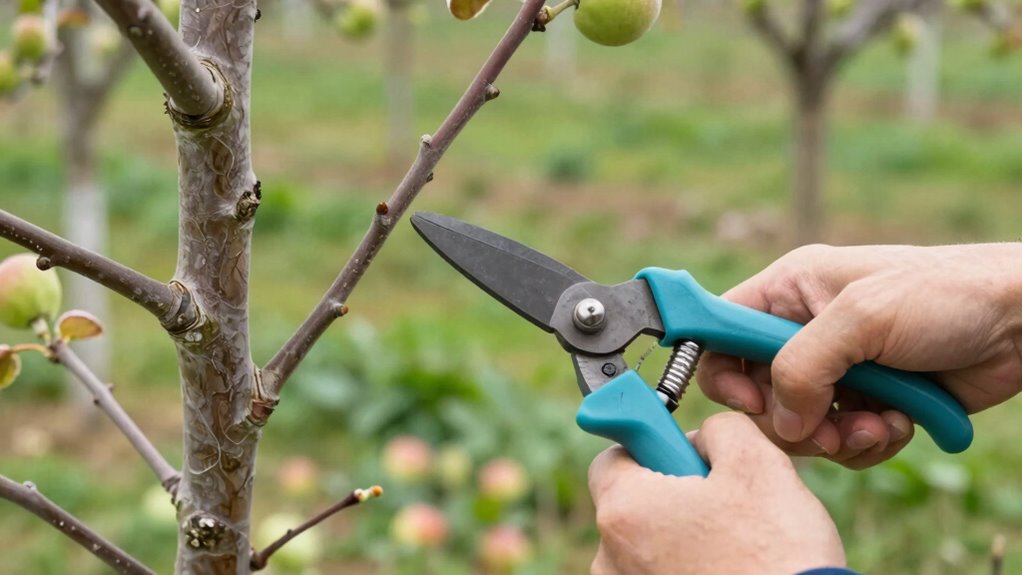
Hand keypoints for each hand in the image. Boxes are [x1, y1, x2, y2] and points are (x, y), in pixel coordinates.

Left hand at [588, 412, 844, 574]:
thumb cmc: (776, 553)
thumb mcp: (758, 464)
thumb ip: (720, 429)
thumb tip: (703, 438)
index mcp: (624, 509)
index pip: (613, 457)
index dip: (652, 445)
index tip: (683, 451)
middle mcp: (610, 557)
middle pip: (634, 502)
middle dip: (674, 492)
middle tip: (725, 500)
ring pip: (650, 543)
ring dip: (684, 534)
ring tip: (736, 544)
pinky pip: (662, 573)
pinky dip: (689, 566)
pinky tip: (731, 569)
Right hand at [699, 243, 1021, 467]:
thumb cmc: (946, 295)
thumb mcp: (862, 316)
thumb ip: (803, 365)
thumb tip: (781, 423)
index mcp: (790, 291)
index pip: (720, 333)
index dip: (722, 372)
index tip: (749, 401)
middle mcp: (804, 330)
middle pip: (756, 392)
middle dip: (790, 418)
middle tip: (827, 425)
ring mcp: (837, 368)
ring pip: (797, 425)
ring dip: (833, 436)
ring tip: (875, 425)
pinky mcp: (868, 401)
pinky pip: (839, 440)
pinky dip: (864, 444)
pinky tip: (897, 425)